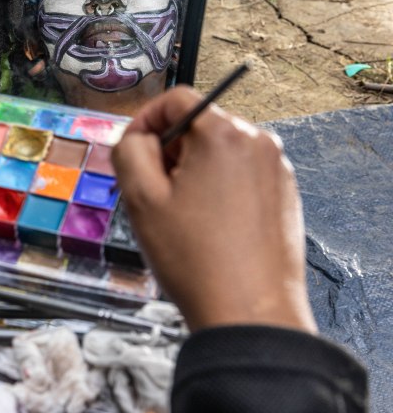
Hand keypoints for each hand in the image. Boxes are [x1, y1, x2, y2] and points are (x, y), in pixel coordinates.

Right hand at [112, 86, 315, 333]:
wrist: (249, 313)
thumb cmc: (197, 260)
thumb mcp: (141, 198)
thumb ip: (128, 150)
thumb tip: (136, 137)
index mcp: (224, 135)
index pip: (177, 99)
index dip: (145, 120)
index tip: (131, 150)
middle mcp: (258, 143)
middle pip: (199, 124)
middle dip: (169, 150)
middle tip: (152, 192)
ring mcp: (276, 169)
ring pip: (219, 151)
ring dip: (192, 171)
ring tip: (180, 215)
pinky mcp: (284, 195)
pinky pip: (240, 175)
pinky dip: (217, 189)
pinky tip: (206, 226)